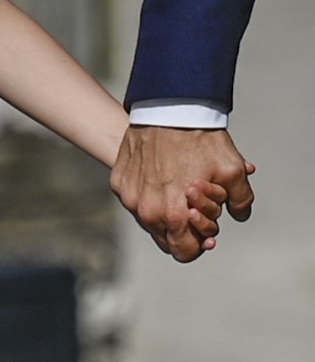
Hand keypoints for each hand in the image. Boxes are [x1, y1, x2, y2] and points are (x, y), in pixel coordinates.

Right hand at [110, 125, 254, 262]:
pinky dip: (148, 194)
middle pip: (165, 240)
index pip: (183, 252)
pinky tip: (161, 175)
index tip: (206, 233)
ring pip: (149, 220)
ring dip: (165, 212)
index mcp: (173, 216)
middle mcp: (145, 212)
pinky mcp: (119, 182)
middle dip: (183, 229)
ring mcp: (129, 197)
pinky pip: (135, 200)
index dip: (199, 245)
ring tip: (179, 188)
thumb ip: (241, 201)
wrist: (168, 108)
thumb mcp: (233, 170)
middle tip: (195, 209)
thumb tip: (239, 216)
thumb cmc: (201, 140)